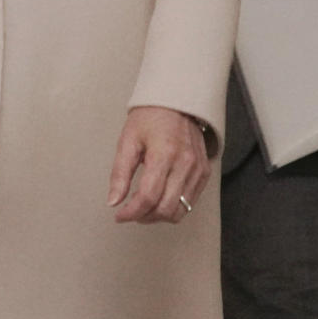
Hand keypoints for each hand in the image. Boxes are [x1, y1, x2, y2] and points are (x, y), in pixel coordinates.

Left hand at [107, 107, 208, 223]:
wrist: (176, 102)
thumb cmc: (150, 117)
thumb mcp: (127, 140)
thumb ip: (120, 173)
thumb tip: (113, 201)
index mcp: (163, 154)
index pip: (148, 196)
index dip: (131, 212)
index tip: (119, 215)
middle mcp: (185, 164)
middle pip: (165, 208)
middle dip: (144, 216)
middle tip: (130, 212)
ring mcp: (197, 169)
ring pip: (180, 211)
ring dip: (158, 216)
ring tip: (144, 208)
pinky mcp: (204, 172)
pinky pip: (190, 202)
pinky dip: (173, 207)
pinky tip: (160, 199)